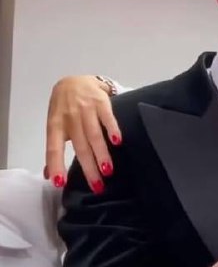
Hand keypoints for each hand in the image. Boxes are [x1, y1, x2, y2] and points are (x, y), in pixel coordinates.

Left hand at [45, 75, 120, 191]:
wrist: (76, 81)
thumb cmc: (65, 108)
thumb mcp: (56, 126)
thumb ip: (55, 149)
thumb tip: (49, 176)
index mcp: (55, 125)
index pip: (53, 147)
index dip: (55, 164)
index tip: (60, 182)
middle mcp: (69, 117)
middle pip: (79, 146)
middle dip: (88, 167)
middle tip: (97, 185)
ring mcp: (85, 108)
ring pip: (94, 135)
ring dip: (101, 153)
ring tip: (108, 170)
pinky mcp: (101, 101)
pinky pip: (107, 117)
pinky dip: (112, 129)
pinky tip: (118, 142)